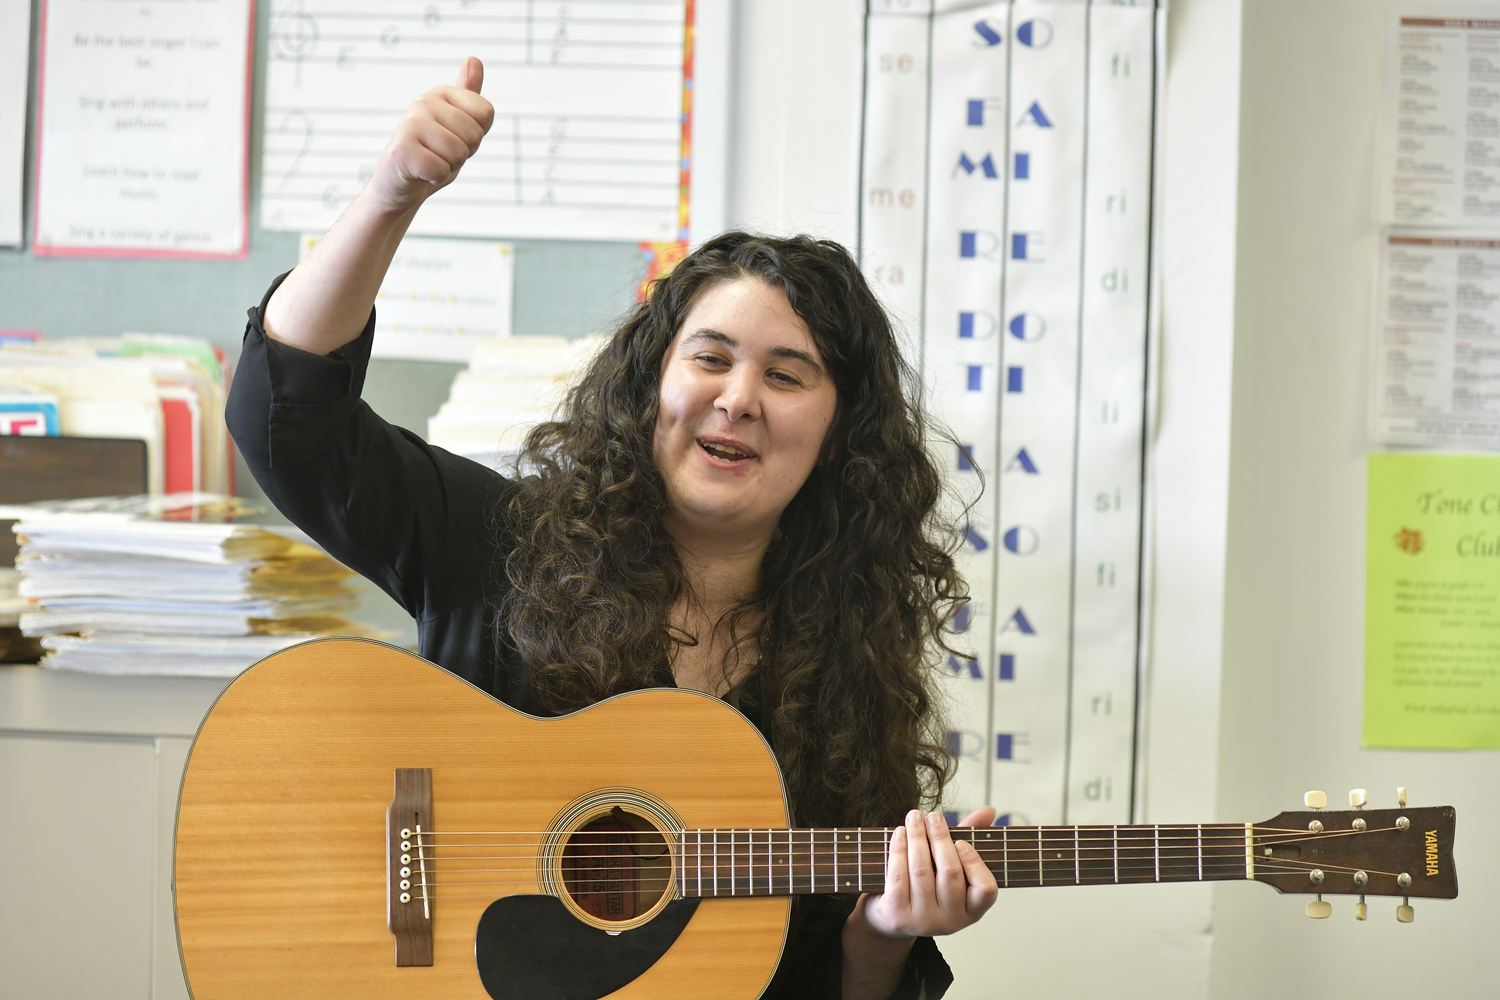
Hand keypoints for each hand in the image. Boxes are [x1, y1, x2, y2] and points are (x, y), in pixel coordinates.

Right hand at [367, 57, 494, 213]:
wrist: (400, 184)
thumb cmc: (432, 155)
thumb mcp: (458, 125)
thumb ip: (469, 96)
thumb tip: (474, 59)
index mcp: (442, 93)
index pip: (486, 113)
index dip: (476, 135)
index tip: (455, 138)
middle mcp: (424, 101)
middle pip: (474, 135)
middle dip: (463, 154)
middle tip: (440, 154)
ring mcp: (410, 123)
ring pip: (459, 153)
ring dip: (449, 167)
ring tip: (430, 162)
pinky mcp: (401, 150)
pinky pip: (440, 169)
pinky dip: (434, 178)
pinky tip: (420, 173)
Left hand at [856, 808, 998, 938]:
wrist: (893, 918)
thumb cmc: (929, 885)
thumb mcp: (952, 867)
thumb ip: (971, 838)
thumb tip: (989, 810)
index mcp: (971, 911)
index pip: (985, 888)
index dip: (974, 862)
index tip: (960, 841)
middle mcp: (951, 921)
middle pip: (950, 872)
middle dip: (940, 838)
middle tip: (933, 817)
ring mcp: (923, 921)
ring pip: (922, 871)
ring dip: (917, 837)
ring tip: (914, 816)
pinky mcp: (897, 916)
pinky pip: (898, 875)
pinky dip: (899, 849)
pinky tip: (900, 833)